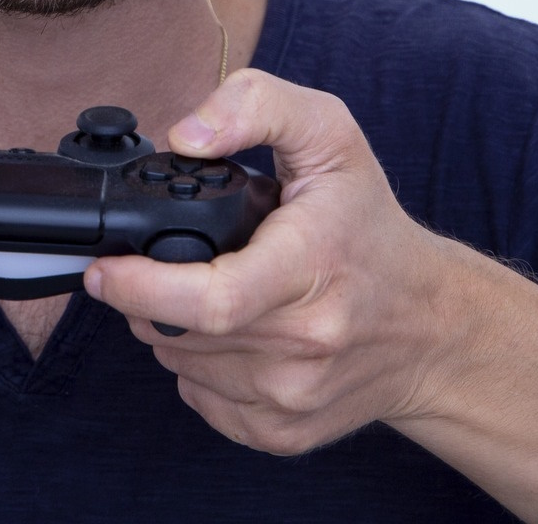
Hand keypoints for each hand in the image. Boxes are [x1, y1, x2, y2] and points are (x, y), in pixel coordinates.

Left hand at [85, 69, 464, 455]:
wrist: (433, 327)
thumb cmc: (369, 228)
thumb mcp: (330, 134)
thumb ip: (255, 106)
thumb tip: (185, 134)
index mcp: (312, 265)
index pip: (211, 300)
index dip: (140, 287)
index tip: (105, 269)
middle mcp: (306, 342)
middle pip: (179, 333)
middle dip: (146, 296)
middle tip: (161, 264)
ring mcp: (293, 395)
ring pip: (180, 366)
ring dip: (170, 329)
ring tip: (210, 289)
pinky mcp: (283, 431)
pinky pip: (200, 398)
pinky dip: (197, 365)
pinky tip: (232, 332)